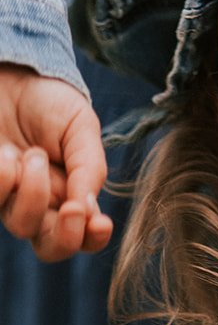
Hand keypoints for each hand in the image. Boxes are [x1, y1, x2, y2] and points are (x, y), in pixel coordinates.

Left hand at [0, 66, 111, 261]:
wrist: (14, 76)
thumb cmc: (51, 103)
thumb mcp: (81, 128)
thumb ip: (89, 168)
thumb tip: (88, 209)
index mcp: (72, 194)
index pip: (84, 234)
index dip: (92, 239)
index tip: (100, 223)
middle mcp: (40, 203)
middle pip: (51, 247)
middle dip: (64, 237)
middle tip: (71, 209)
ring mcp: (9, 197)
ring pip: (21, 225)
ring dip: (33, 192)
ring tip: (32, 154)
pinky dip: (3, 180)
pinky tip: (6, 155)